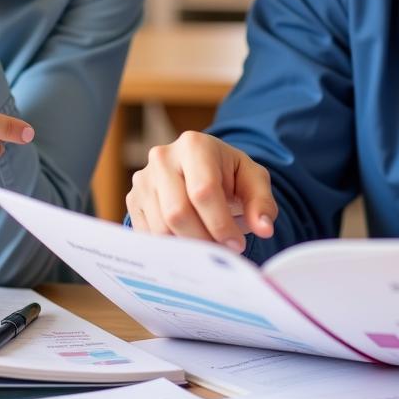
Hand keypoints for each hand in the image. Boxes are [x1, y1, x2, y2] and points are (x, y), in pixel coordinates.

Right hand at [126, 131, 276, 252]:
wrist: (200, 170)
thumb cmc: (229, 175)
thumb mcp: (253, 180)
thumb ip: (262, 202)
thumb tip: (264, 228)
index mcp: (194, 145)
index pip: (203, 192)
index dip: (221, 224)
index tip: (237, 245)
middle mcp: (162, 157)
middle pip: (177, 212)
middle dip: (203, 240)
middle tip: (222, 254)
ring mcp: (144, 178)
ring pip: (160, 228)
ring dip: (186, 248)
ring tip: (208, 250)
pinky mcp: (133, 199)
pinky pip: (147, 236)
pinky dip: (169, 249)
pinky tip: (188, 247)